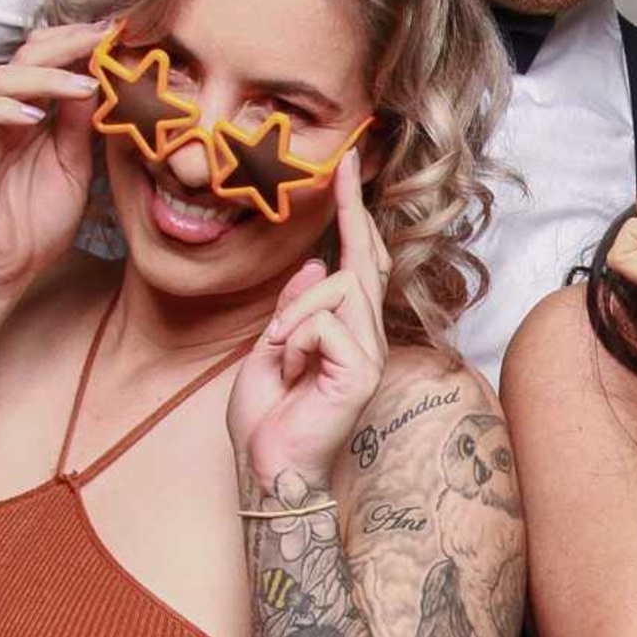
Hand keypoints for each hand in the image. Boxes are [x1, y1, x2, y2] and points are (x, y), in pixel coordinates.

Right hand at [0, 19, 107, 301]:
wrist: (7, 271)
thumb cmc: (38, 221)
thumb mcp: (75, 165)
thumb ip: (81, 124)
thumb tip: (101, 79)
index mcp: (31, 111)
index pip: (49, 59)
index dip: (79, 41)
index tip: (118, 32)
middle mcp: (3, 114)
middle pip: (25, 56)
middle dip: (67, 43)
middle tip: (104, 37)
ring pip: (0, 79)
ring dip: (44, 76)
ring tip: (82, 85)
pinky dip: (4, 112)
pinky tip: (35, 118)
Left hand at [228, 150, 389, 490]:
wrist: (270, 471)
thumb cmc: (267, 419)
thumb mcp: (270, 348)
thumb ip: (294, 309)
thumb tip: (314, 267)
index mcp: (347, 330)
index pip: (358, 261)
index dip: (353, 213)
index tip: (347, 165)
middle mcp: (367, 336)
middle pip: (362, 260)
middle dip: (351, 210)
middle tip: (345, 164)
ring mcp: (369, 352)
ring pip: (338, 286)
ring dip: (294, 310)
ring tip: (275, 347)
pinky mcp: (362, 370)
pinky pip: (325, 320)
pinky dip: (294, 334)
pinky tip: (286, 362)